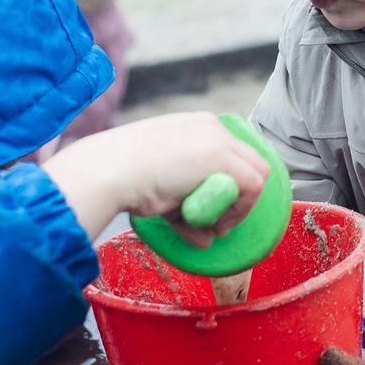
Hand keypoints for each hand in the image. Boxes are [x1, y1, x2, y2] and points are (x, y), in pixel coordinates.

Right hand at [41, 112, 268, 242]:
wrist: (109, 171)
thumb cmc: (125, 180)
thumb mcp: (163, 187)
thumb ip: (187, 207)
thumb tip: (205, 238)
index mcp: (196, 126)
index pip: (233, 155)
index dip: (230, 188)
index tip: (211, 212)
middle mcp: (211, 126)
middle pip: (249, 163)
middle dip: (239, 198)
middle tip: (216, 223)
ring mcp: (218, 139)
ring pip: (256, 175)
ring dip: (239, 208)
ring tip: (210, 227)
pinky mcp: (222, 156)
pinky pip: (253, 186)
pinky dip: (239, 210)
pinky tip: (212, 223)